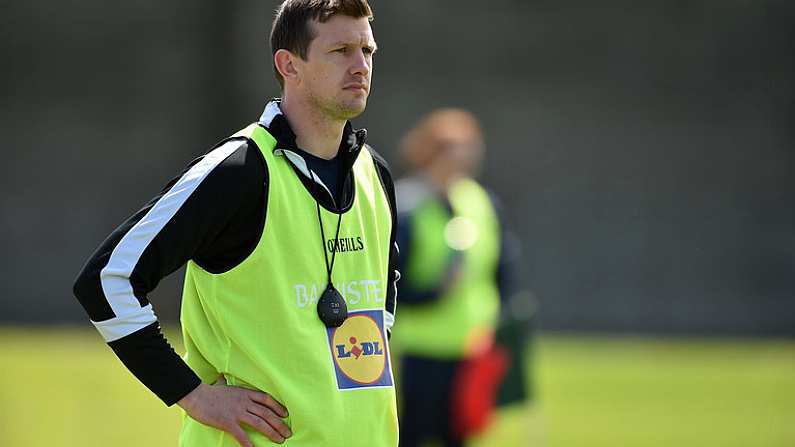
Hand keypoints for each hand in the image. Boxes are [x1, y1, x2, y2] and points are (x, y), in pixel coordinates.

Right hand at [177, 375, 291, 445]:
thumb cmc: (207, 391)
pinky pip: (241, 435)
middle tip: (287, 433)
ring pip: (259, 423)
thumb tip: (221, 377)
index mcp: (245, 393)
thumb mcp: (220, 384)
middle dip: (279, 424)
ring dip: (272, 432)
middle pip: (267, 413)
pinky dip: (249, 443)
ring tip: (280, 440)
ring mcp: (237, 412)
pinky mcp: (228, 422)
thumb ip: (224, 382)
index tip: (285, 414)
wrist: (196, 395)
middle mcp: (244, 402)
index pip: (266, 399)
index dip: (278, 407)